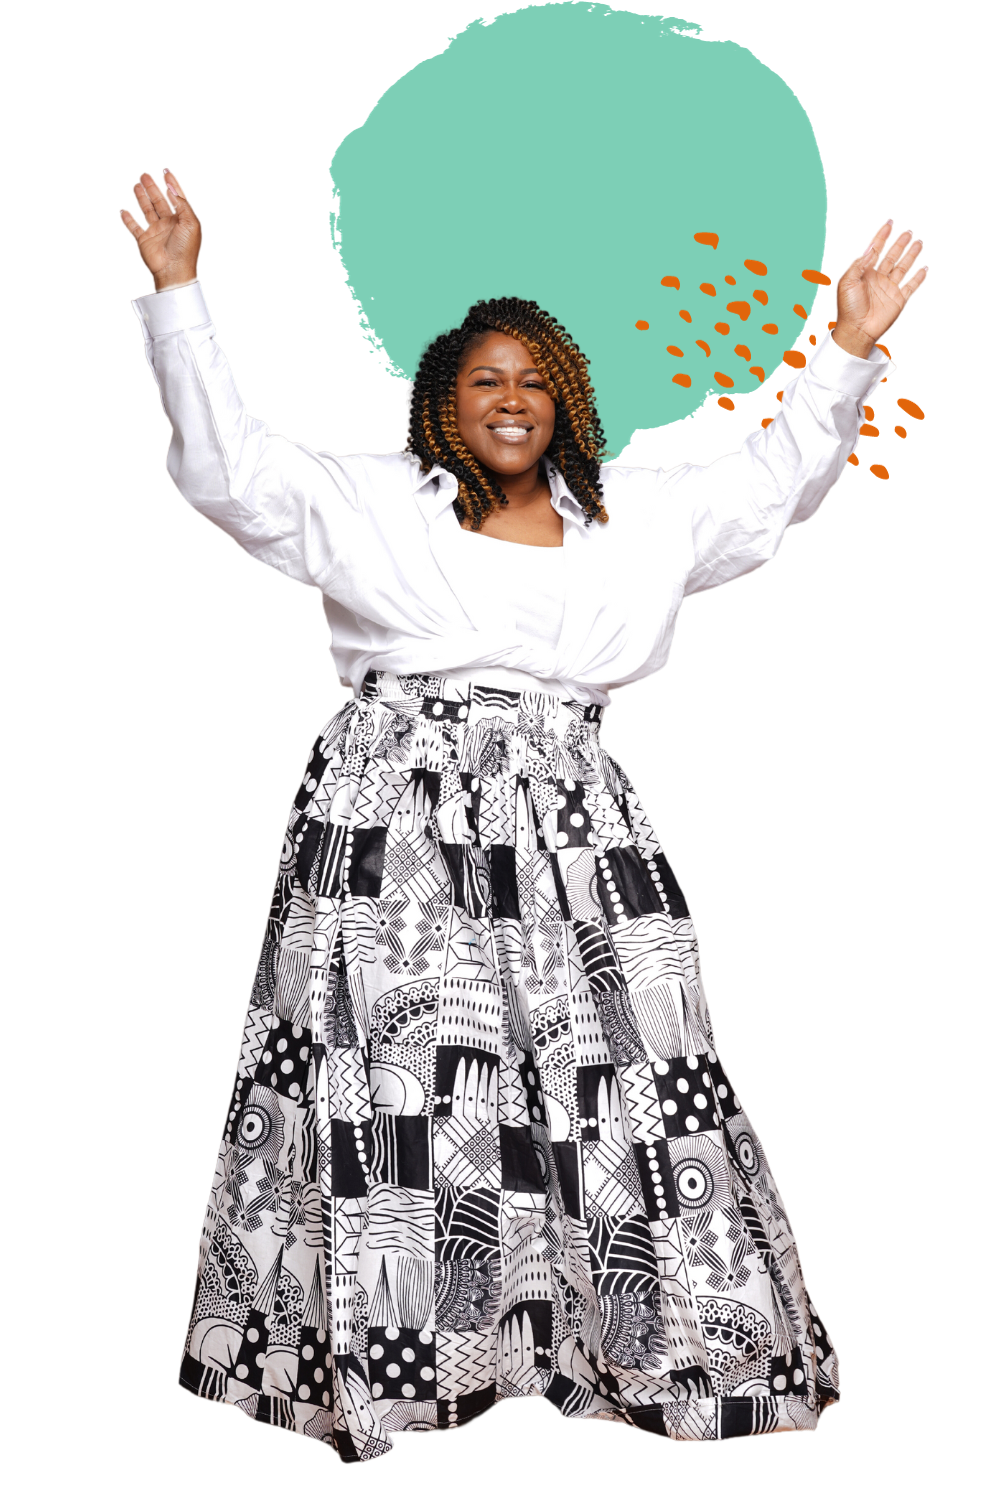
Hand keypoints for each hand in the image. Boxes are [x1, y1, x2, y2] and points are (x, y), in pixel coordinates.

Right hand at [119, 168, 201, 290]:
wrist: (173, 272)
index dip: (171, 183)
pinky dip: (127, 218)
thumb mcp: (190, 223)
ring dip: (141, 197)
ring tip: (136, 184)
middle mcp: (169, 223)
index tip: (165, 170)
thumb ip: (182, 204)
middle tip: (144, 174)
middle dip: (153, 187)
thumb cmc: (185, 250)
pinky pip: (133, 226)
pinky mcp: (144, 240)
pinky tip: (122, 210)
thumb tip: (170, 188)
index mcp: (182, 219)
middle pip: (159, 200)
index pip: (176, 196)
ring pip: (147, 209)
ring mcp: (156, 231)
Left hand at [832, 219, 928, 358]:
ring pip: (903, 266)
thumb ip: (859, 264)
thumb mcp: (847, 283)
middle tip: (909, 231)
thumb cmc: (848, 309)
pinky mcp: (898, 299)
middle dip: (900, 243)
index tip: (890, 222)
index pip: (875, 249)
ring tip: (919, 242)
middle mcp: (878, 278)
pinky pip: (911, 285)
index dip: (882, 235)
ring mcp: (889, 288)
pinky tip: (924, 268)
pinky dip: (918, 277)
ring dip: (911, 254)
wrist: (857, 331)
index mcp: (864, 272)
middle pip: (892, 255)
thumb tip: (871, 249)